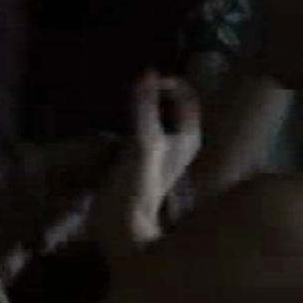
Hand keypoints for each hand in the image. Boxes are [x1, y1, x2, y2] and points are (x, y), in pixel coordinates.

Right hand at [93, 73, 202, 259]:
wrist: (122, 228)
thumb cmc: (139, 187)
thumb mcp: (144, 143)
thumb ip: (145, 109)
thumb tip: (148, 73)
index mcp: (188, 137)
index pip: (185, 96)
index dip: (168, 83)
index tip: (143, 81)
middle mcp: (179, 142)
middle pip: (169, 104)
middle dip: (151, 91)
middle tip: (128, 84)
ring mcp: (159, 150)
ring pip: (153, 115)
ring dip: (139, 104)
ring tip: (119, 97)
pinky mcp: (140, 159)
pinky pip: (138, 128)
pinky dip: (128, 118)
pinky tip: (113, 119)